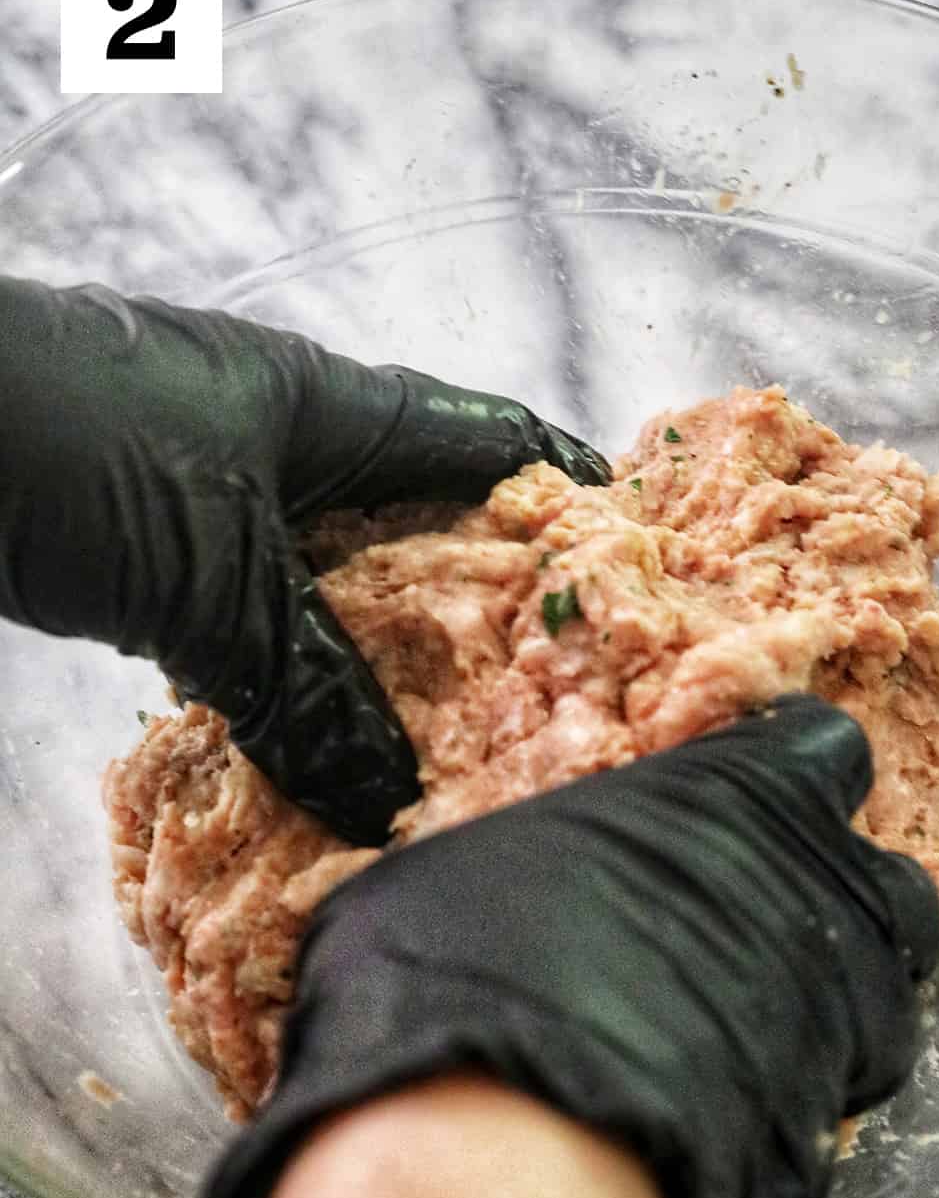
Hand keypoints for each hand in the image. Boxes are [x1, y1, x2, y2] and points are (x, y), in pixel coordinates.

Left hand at [0, 275, 608, 844]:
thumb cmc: (59, 452)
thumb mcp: (207, 578)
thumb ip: (306, 686)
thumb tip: (384, 793)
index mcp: (323, 404)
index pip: (480, 432)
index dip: (557, 482)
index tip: (619, 545)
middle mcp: (275, 433)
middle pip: (409, 509)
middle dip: (470, 589)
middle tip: (532, 682)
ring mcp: (204, 481)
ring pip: (322, 568)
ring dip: (365, 644)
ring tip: (432, 724)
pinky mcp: (139, 534)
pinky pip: (241, 605)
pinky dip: (273, 665)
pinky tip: (299, 725)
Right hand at [190, 695, 938, 1197]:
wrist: (513, 1148)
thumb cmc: (475, 963)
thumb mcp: (461, 868)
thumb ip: (536, 863)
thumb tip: (496, 885)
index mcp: (745, 799)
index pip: (824, 749)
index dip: (793, 770)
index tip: (753, 792)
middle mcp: (821, 903)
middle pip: (888, 887)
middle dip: (840, 905)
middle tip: (754, 928)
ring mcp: (841, 1027)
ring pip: (882, 1006)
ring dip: (828, 1011)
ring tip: (736, 1032)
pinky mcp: (825, 1145)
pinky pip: (825, 1111)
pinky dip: (784, 1111)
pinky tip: (712, 1120)